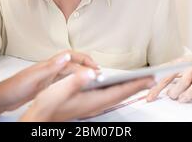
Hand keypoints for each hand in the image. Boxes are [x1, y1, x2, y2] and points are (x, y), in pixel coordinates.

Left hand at [0, 50, 99, 110]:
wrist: (2, 97)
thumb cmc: (14, 87)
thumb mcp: (34, 77)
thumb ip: (50, 67)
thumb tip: (66, 56)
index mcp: (48, 65)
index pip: (71, 58)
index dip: (84, 61)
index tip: (95, 67)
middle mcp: (48, 69)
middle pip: (72, 63)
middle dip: (86, 66)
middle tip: (98, 73)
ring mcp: (46, 77)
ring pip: (68, 72)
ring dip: (80, 73)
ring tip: (90, 79)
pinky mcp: (44, 85)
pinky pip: (62, 81)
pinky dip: (72, 81)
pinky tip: (74, 87)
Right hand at [20, 70, 155, 121]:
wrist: (40, 118)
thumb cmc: (47, 105)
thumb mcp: (59, 90)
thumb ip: (75, 81)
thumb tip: (92, 73)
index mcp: (92, 101)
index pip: (120, 91)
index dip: (136, 84)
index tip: (149, 78)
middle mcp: (95, 105)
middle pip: (122, 94)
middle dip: (137, 86)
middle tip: (151, 78)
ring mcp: (92, 106)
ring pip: (116, 96)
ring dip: (129, 88)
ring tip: (140, 80)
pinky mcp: (88, 105)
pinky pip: (109, 97)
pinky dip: (118, 90)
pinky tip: (118, 86)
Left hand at [146, 56, 191, 103]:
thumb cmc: (181, 64)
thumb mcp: (170, 65)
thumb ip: (159, 73)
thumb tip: (145, 81)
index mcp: (179, 64)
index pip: (166, 77)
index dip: (157, 88)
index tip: (150, 97)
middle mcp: (190, 68)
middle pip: (184, 80)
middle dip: (177, 90)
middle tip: (172, 96)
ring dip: (189, 93)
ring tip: (182, 99)